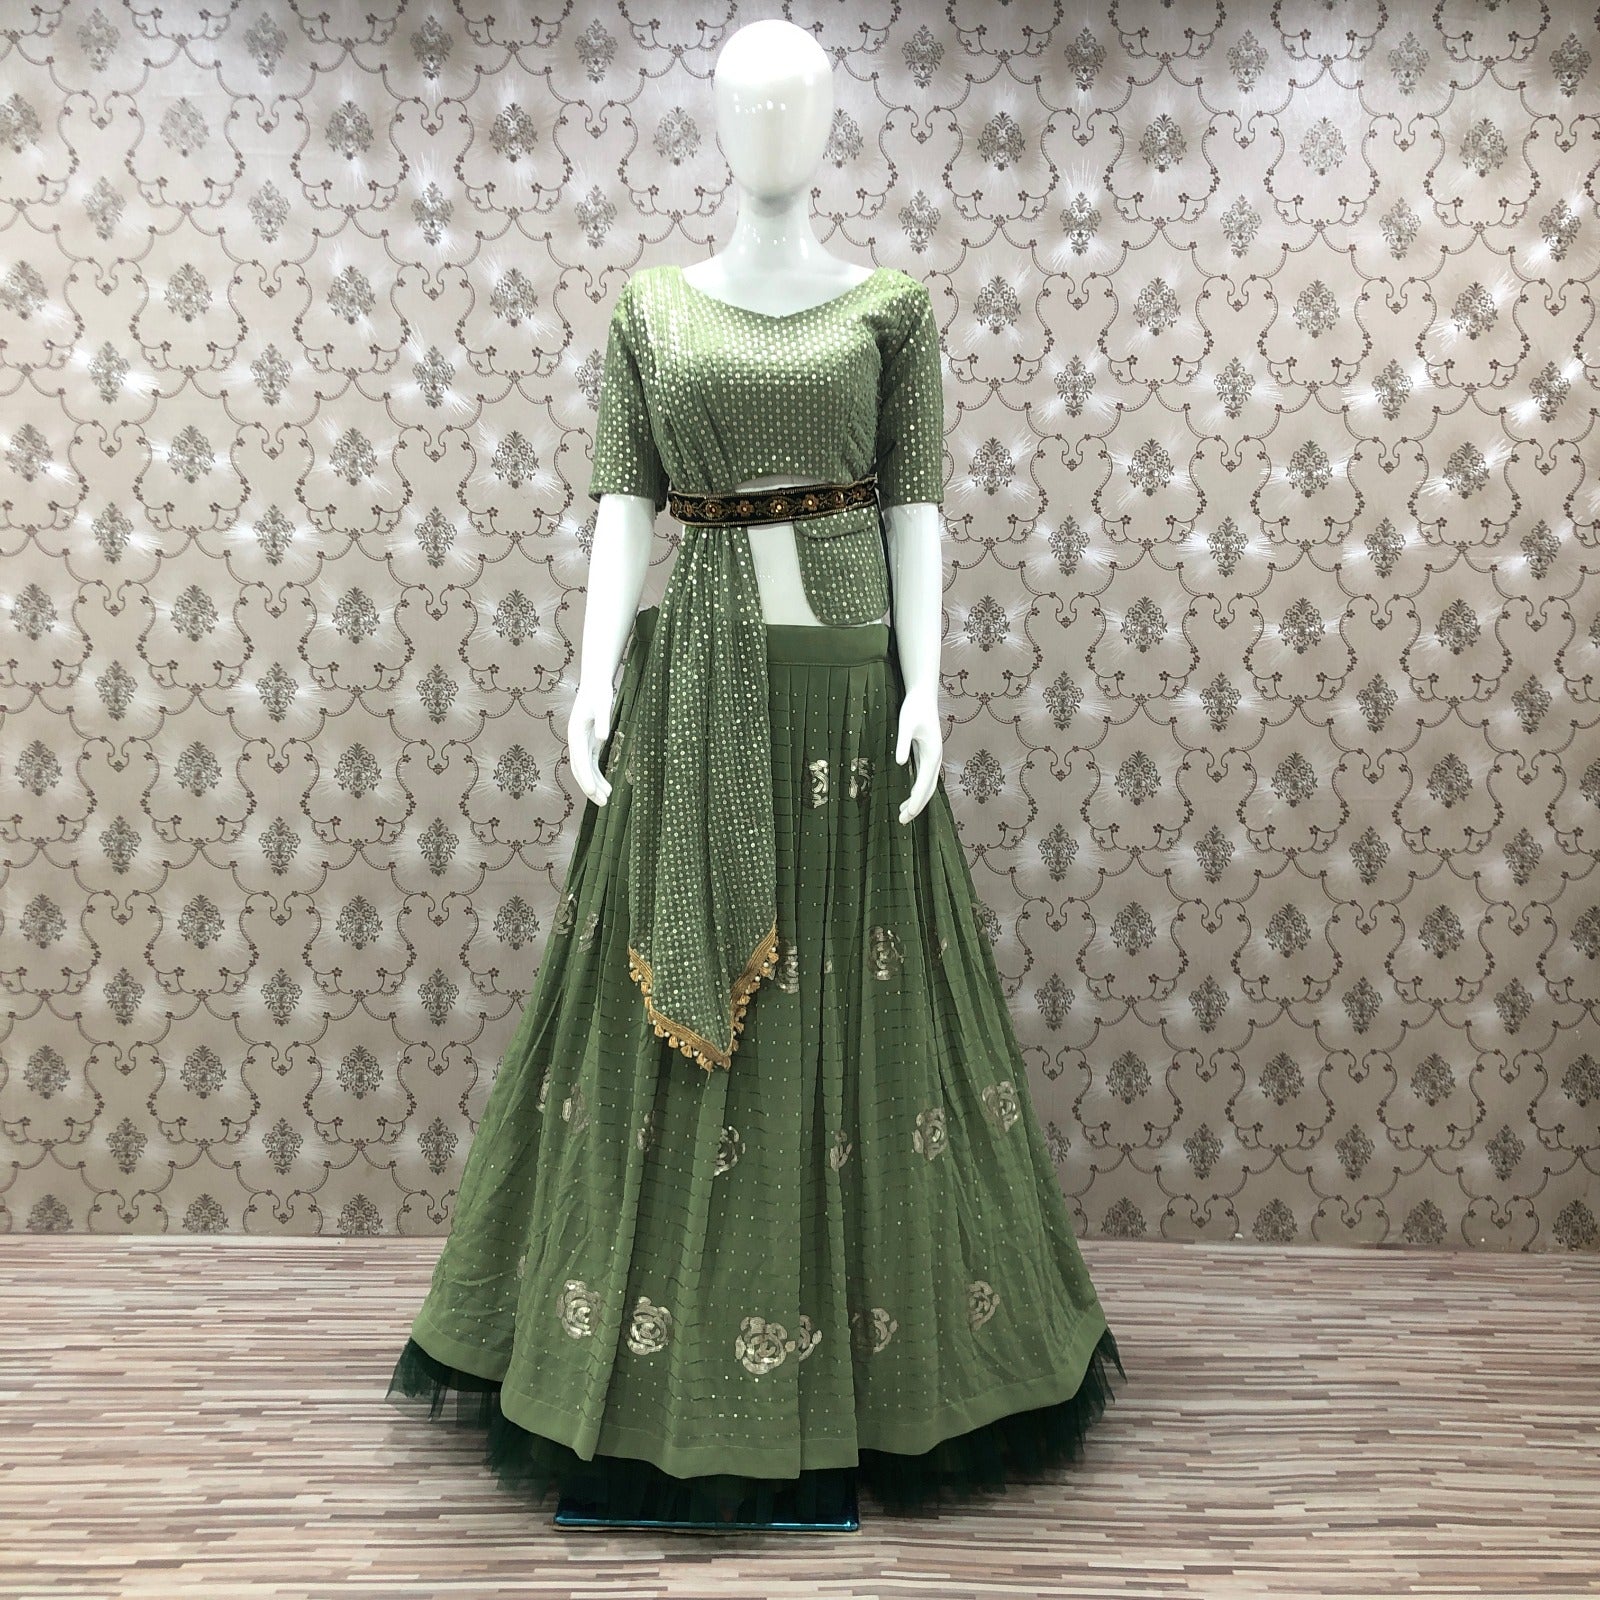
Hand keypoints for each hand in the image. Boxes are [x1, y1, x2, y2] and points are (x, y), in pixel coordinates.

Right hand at [567, 678, 615, 806]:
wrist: (594, 682)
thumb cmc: (599, 692)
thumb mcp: (602, 704)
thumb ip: (602, 721)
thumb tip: (602, 738)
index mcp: (575, 734)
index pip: (580, 762)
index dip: (586, 778)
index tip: (593, 792)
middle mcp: (575, 741)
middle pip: (579, 770)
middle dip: (589, 787)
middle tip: (603, 802)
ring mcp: (581, 743)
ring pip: (585, 770)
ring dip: (594, 785)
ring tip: (606, 798)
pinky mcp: (588, 743)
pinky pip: (591, 764)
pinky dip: (597, 776)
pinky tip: (606, 786)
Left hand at [894, 684, 940, 823]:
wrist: (923, 695)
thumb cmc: (914, 708)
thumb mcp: (905, 724)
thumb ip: (902, 743)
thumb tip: (900, 763)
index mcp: (933, 754)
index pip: (924, 785)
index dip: (916, 802)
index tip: (906, 815)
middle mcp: (935, 759)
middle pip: (928, 790)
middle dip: (916, 806)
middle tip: (901, 821)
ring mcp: (932, 757)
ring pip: (927, 785)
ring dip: (916, 800)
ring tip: (902, 814)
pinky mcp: (927, 754)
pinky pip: (923, 778)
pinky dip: (917, 790)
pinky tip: (908, 796)